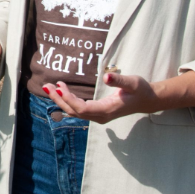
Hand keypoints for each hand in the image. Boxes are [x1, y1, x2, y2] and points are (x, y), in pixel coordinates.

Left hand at [42, 73, 159, 123]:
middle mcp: (100, 116)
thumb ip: (119, 80)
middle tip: (46, 85)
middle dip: (59, 99)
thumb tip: (106, 77)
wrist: (148, 101)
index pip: (82, 108)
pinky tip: (61, 91)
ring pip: (74, 111)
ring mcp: (98, 116)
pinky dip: (68, 100)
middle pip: (74, 111)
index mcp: (107, 110)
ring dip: (61, 100)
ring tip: (49, 87)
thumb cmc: (141, 90)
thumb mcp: (133, 82)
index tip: (60, 87)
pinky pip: (78, 109)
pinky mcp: (97, 112)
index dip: (69, 99)